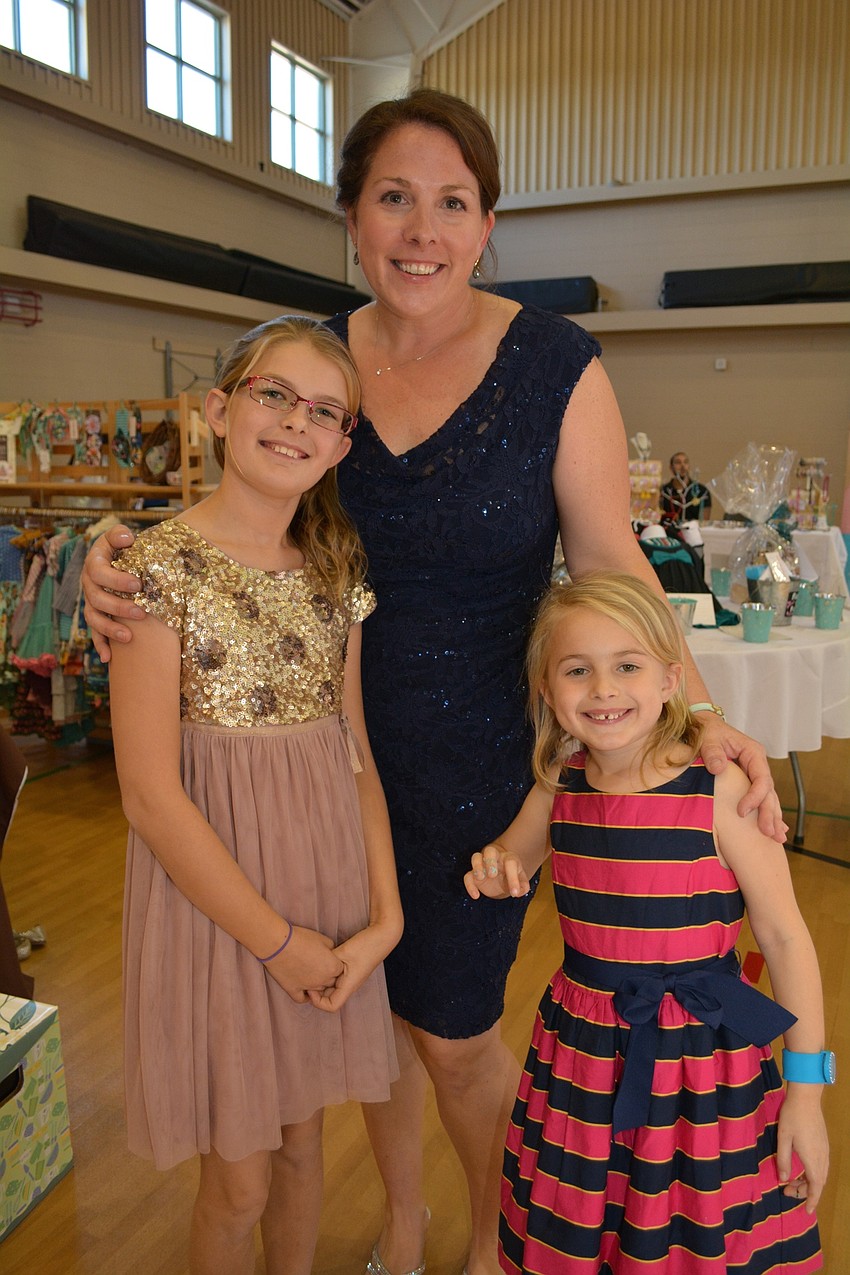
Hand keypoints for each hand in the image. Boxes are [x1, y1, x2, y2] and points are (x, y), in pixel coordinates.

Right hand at [82, 525, 144, 659]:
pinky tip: (109, 658)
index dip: (117, 580)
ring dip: (110, 629)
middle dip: (118, 608)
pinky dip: (100, 645)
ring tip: (129, 637)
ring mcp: (91, 602)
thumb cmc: (121, 548)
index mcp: (93, 564)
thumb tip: (127, 538)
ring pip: (94, 619)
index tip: (139, 584)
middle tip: (141, 613)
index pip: (99, 572)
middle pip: (97, 599)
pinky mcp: (97, 616)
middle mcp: (88, 585)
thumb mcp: (119, 537)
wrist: (117, 560)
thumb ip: (120, 534)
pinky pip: (95, 633)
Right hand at [262, 926, 343, 1003]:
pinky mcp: (293, 990)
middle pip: (331, 982)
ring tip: (310, 974)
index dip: (334, 964)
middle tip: (318, 964)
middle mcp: (322, 980)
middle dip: (327, 975)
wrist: (279, 944)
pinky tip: (304, 990)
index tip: (328, 958)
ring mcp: (308, 987)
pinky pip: (302, 999)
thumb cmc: (301, 938)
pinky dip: (305, 996)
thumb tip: (331, 955)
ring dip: (317, 984)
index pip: (340, 970)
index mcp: (332, 967)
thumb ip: (332, 950)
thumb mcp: (323, 939)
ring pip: (318, 991)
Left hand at [307, 922, 396, 1012]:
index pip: (331, 1007)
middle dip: (317, 991)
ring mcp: (351, 978)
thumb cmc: (366, 945)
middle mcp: (350, 985)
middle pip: (330, 998)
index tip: (311, 987)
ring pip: (332, 988)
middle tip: (307, 978)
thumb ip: (327, 961)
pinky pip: (336, 978)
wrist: (383, 935)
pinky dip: (327, 974)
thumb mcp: (343, 952)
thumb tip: (311, 965)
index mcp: (349, 986)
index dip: (318, 1001)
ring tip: (313, 970)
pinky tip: (322, 962)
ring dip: (322, 982)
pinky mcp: (351, 970)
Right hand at [464, 842, 530, 899]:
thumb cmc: (511, 877)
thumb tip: (518, 891)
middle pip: (490, 851)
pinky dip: (469, 885)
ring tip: (481, 878)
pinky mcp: (473, 874)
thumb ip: (523, 886)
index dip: (513, 878)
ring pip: (476, 857)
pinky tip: (476, 895)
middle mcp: (494, 858)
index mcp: (508, 858)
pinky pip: (467, 876)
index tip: (514, 893)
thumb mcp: (521, 882)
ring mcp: (482, 864)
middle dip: (490, 861)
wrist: (501, 879)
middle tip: (493, 875)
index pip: (510, 863)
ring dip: (477, 866)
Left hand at [697, 713, 787, 842]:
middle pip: (768, 791)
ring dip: (772, 817)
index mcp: (753, 752)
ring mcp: (755, 773)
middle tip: (770, 833)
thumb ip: (712, 752)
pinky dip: (767, 812)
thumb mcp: (708, 738)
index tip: (742, 811)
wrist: (705, 727)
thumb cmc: (707, 731)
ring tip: (778, 837)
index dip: (754, 796)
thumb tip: (718, 768)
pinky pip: (760, 798)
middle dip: (770, 813)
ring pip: (768, 797)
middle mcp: (758, 764)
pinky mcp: (748, 781)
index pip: (761, 778)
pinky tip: (775, 828)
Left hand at [776, 1088, 828, 1212]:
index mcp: (812, 1159)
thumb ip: (784, 1160)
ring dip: (809, 1183)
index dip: (811, 1200)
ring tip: (792, 1181)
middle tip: (787, 1191)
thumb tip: (784, 1179)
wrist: (806, 1098)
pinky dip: (813, 1174)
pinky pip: (821, 1166)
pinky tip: (802, 1169)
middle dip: (805, 1192)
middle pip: (818, 1183)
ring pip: (821, 1174)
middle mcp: (822, 1157)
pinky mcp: (824, 1144)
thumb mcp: (783, 1139)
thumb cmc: (792, 1117)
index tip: (806, 1211)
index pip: (815, 1187)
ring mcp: (825, 1150)